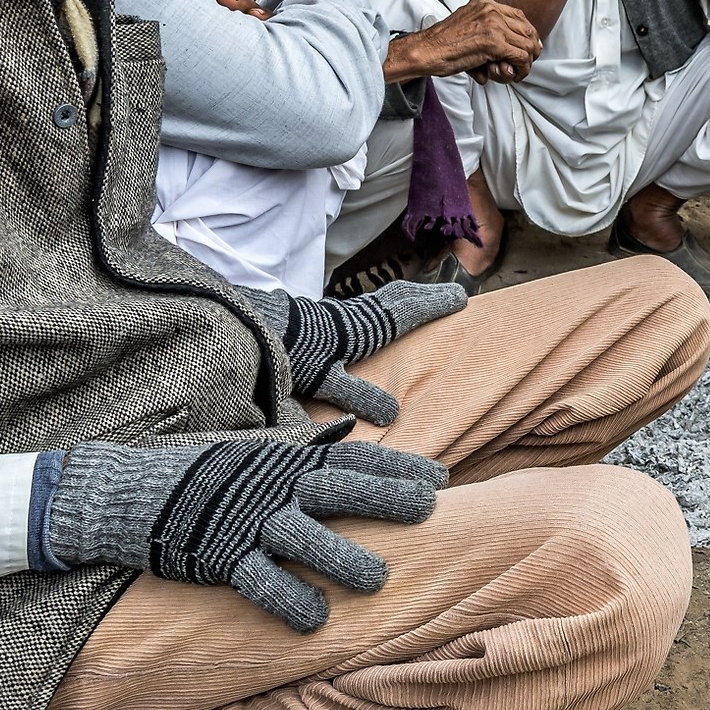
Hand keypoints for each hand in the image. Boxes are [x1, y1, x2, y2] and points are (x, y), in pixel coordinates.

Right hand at [42, 431, 445, 631]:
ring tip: (379, 580)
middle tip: (430, 510)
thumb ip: (305, 447)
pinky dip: (287, 600)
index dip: (398, 467)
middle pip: (339, 488)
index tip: (440, 478)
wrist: (132, 494)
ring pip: (304, 539)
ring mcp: (246, 523)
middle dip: (385, 497)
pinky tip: (315, 621)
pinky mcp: (219, 558)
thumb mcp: (261, 452)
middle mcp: (274, 488)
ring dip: (343, 558)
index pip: (353, 459)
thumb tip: (349, 429)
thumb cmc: (209, 476)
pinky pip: (259, 582)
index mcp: (289, 461)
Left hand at [241, 281, 467, 425]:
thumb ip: (359, 396)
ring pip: (380, 300)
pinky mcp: (322, 317)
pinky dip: (382, 306)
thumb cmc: (288, 355)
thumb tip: (393, 415)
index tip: (461, 300)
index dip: (435, 305)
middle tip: (452, 295)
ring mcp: (338, 313)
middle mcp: (354, 315)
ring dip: (405, 298)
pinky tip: (375, 317)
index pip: (408, 311)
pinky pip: (363, 306)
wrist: (248, 329)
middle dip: (426, 297)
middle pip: (397, 298)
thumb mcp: (325, 381)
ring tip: (420, 302)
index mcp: (363, 328)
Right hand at [385, 0, 541, 82]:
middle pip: (527, 29)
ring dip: (526, 62)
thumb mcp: (467, 26)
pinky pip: (521, 57)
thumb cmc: (442, 44)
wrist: (426, 51)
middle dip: (531, 48)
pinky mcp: (494, 43)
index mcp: (485, 3)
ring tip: (518, 72)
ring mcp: (494, 25)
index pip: (518, 15)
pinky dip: (521, 69)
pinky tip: (514, 75)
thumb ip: (487, 30)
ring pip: (527, 44)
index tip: (529, 47)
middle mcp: (491, 10)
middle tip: (527, 62)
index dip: (527, 33)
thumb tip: (510, 48)